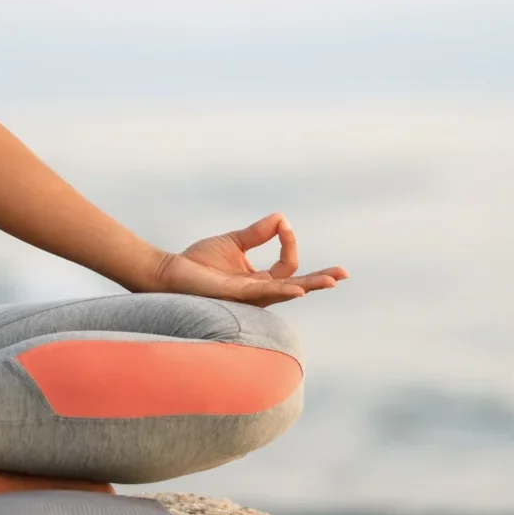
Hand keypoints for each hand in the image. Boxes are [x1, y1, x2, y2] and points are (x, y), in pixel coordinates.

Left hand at [152, 213, 346, 306]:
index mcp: (260, 281)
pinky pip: (262, 293)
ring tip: (330, 281)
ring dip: (308, 286)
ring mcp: (248, 296)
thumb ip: (258, 233)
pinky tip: (296, 289)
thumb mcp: (234, 242)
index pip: (288, 266)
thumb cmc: (199, 263)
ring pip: (285, 292)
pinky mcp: (234, 294)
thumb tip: (281, 218)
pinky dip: (281, 289)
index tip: (282, 224)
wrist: (170, 272)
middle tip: (343, 274)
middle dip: (320, 280)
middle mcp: (258, 292)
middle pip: (297, 286)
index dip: (289, 243)